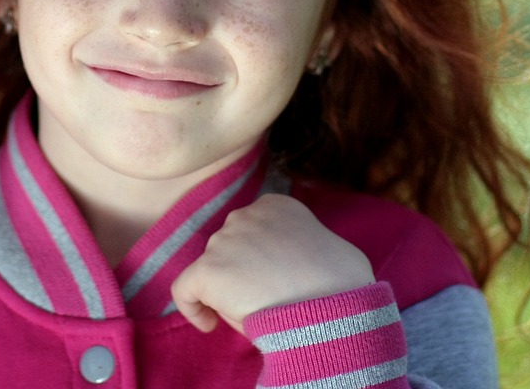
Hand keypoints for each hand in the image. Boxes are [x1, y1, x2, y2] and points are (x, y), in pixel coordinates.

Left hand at [171, 193, 374, 334]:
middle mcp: (245, 214)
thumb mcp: (330, 249)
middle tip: (268, 303)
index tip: (273, 282)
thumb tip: (297, 265)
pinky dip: (193, 308)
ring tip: (258, 314)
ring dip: (227, 292)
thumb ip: (304, 246)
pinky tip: (209, 325)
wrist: (334, 306)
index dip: (258, 259)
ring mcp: (224, 240)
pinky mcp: (208, 270)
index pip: (252, 231)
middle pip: (230, 249)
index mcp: (276, 206)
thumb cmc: (344, 284)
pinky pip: (185, 290)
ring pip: (214, 271)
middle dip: (243, 274)